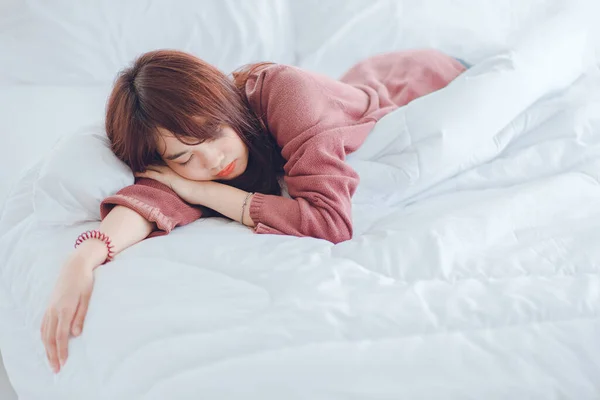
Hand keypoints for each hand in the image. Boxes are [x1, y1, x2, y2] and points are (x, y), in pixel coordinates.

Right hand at [41, 243, 99, 372]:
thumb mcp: (87, 298)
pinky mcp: (49, 306)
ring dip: (47, 349)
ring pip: (45, 333)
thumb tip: (76, 334)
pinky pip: (43, 325)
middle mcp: (54, 310)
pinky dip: (44, 338)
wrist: (74, 266)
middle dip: (52, 355)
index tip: (63, 363)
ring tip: (51, 361)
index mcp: (65, 309)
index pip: (61, 336)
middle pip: (50, 338)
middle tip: (56, 369)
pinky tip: (47, 344)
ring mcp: (50, 308)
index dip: (61, 351)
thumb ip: (81, 316)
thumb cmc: (85, 281)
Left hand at [135, 166, 200, 203]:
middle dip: (145, 161)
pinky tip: (135, 172)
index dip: (153, 161)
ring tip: (131, 166)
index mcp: (177, 168)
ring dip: (142, 166)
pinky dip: (143, 172)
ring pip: (151, 166)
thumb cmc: (200, 190)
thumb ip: (186, 182)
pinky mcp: (166, 179)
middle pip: (155, 162)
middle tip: (134, 160)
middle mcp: (172, 168)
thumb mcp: (192, 183)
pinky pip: (151, 173)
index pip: (162, 162)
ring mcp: (169, 172)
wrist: (203, 191)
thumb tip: (185, 187)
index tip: (145, 160)